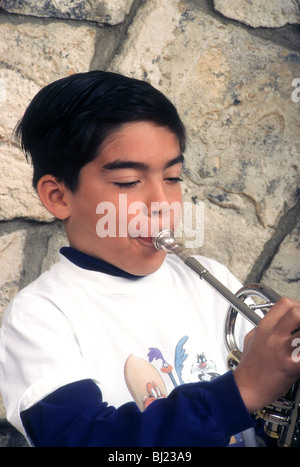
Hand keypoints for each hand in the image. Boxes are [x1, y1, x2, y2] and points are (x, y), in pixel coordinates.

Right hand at [233, 297, 299, 412]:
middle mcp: (273, 336)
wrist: (246, 389)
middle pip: (297, 313)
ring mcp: (283, 351)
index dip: (298, 305)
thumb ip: (264, 328)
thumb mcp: (251, 339)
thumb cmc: (249, 367)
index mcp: (264, 327)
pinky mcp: (292, 367)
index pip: (285, 304)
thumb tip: (276, 322)